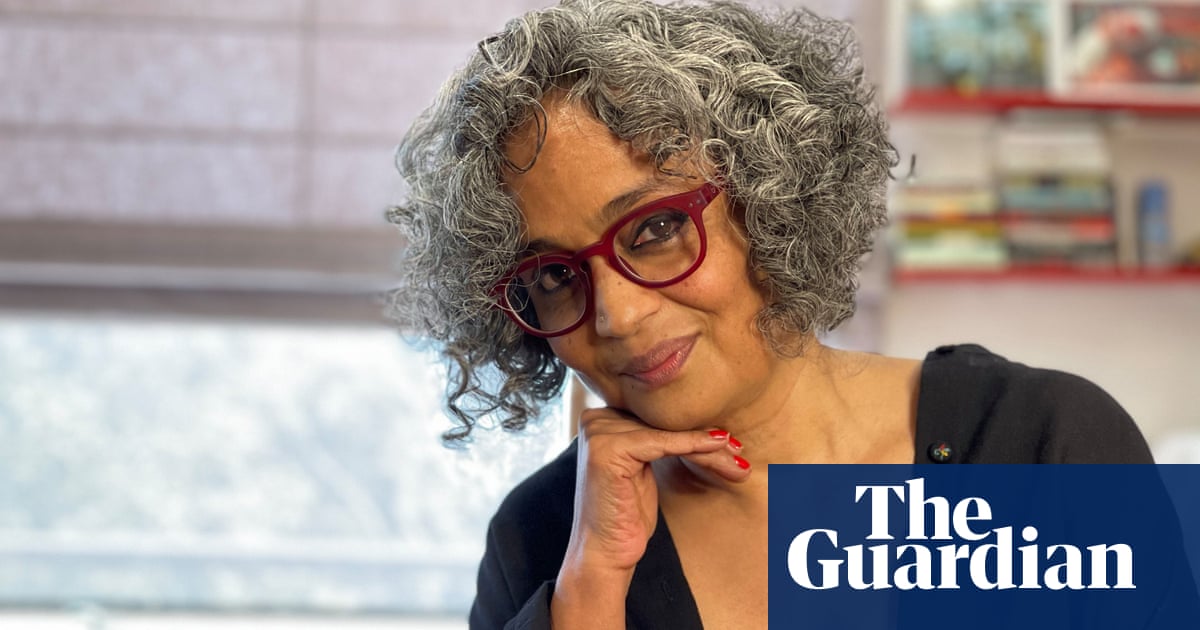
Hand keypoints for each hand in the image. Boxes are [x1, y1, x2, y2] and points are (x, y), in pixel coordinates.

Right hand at [551, 407, 750, 627]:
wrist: (604, 554)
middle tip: (740, 452)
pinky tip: (718, 447)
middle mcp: (595, 419)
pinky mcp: (607, 448)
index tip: (731, 442)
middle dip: (706, 441)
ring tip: (738, 460)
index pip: (657, 418)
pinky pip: (661, 442)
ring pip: (668, 433)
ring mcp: (598, 432)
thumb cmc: (626, 516)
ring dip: (708, 449)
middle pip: (664, 424)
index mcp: (601, 418)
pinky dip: (693, 445)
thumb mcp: (644, 469)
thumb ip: (656, 440)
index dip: (695, 429)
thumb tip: (704, 422)